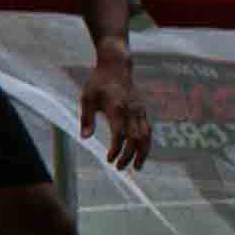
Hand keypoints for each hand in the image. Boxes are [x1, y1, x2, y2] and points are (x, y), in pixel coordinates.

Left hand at [80, 50, 150, 171]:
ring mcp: (140, 110)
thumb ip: (87, 119)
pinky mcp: (143, 110)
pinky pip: (148, 130)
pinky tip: (141, 154)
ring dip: (143, 153)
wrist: (116, 66)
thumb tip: (85, 139)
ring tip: (137, 168)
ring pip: (147, 136)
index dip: (116, 148)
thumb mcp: (87, 98)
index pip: (120, 133)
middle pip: (136, 138)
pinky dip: (146, 144)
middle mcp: (132, 110)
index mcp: (116, 107)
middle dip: (129, 156)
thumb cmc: (98, 82)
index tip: (109, 159)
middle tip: (119, 168)